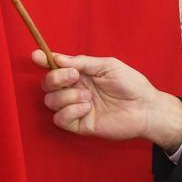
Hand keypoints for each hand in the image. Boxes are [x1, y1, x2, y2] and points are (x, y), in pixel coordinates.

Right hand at [32, 49, 181, 149]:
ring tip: (88, 97)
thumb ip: (82, 62)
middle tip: (75, 77)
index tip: (36, 57)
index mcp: (80, 74)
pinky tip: (86, 108)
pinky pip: (60, 119)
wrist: (145, 108)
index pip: (55, 67)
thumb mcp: (107, 65)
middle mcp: (74, 90)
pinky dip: (69, 111)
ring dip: (67, 97)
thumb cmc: (131, 84)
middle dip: (56, 79)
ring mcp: (76, 108)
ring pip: (50, 102)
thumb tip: (56, 58)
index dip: (43, 61)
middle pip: (47, 85)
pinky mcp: (79, 125)